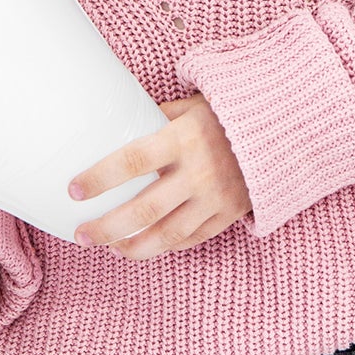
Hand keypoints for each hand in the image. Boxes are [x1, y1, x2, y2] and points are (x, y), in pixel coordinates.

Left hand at [67, 94, 250, 259]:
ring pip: (167, 235)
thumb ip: (155, 118)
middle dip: (107, 226)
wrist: (281, 129)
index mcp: (183, 139)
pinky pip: (191, 239)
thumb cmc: (224, 114)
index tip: (73, 190)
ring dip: (132, 246)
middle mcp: (198, 172)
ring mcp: (215, 198)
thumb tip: (118, 124)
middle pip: (144, 208)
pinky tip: (144, 246)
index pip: (131, 161)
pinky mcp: (229, 215)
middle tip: (81, 234)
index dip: (99, 178)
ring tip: (109, 248)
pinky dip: (165, 246)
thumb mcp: (189, 106)